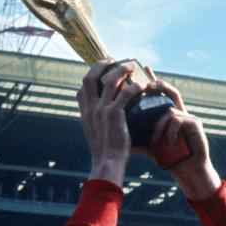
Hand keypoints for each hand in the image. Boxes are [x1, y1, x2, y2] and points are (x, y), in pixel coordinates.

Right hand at [77, 60, 142, 185]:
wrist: (107, 164)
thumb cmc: (105, 154)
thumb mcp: (96, 136)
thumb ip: (97, 124)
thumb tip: (103, 118)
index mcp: (85, 114)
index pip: (82, 88)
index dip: (91, 76)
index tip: (102, 72)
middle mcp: (90, 109)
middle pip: (90, 77)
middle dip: (101, 65)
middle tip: (114, 61)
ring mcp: (101, 110)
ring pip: (110, 81)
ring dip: (122, 70)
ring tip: (132, 67)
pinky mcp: (115, 114)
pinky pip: (127, 93)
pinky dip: (136, 86)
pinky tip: (143, 86)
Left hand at [139, 68, 220, 199]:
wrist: (188, 172)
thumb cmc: (169, 159)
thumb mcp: (148, 146)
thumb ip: (135, 137)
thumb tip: (113, 132)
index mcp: (167, 115)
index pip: (158, 94)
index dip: (151, 80)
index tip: (143, 68)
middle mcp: (178, 112)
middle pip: (168, 91)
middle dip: (157, 84)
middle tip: (147, 83)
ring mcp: (187, 116)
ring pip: (167, 109)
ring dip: (158, 125)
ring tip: (155, 140)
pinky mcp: (194, 123)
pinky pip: (176, 119)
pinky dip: (169, 130)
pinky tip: (168, 142)